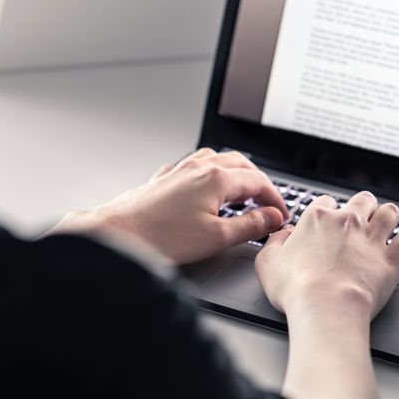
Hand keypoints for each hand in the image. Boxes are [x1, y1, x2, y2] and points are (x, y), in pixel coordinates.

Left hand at [50, 148, 288, 263]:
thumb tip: (272, 218)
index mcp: (216, 178)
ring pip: (216, 160)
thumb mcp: (217, 237)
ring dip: (234, 173)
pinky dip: (208, 175)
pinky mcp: (164, 180)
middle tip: (267, 204)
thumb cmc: (162, 237)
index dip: (275, 199)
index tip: (281, 215)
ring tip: (242, 192)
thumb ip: (250, 226)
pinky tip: (204, 189)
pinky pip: (193, 167)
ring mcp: (179, 170)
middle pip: (240, 164)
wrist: (118, 234)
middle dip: (258, 183)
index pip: (258, 181)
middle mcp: (199, 167)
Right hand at [255, 192, 398, 319]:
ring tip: (386, 223)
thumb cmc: (295, 288)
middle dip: (363, 206)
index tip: (327, 224)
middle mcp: (348, 221)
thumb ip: (274, 242)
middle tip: (360, 219)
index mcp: (317, 218)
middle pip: (363, 199)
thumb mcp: (267, 263)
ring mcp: (372, 238)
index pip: (326, 202)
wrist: (326, 306)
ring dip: (388, 215)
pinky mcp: (392, 259)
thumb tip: (284, 234)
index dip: (327, 212)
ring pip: (389, 212)